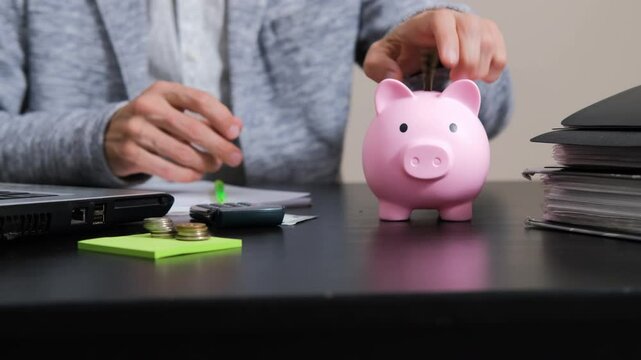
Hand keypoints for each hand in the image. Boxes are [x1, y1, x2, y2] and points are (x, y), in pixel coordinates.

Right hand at [105, 81, 242, 181]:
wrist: (110, 133)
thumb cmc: (152, 120)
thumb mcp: (176, 109)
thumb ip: (206, 116)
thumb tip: (236, 126)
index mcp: (164, 91)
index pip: (199, 99)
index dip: (221, 117)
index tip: (234, 132)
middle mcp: (148, 106)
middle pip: (193, 128)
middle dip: (219, 146)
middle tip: (234, 157)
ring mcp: (136, 129)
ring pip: (181, 151)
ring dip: (203, 162)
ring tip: (212, 165)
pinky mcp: (129, 152)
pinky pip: (166, 169)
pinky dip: (186, 174)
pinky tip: (195, 174)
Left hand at [364, 9, 506, 82]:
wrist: (421, 49)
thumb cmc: (401, 52)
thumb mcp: (380, 58)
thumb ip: (378, 65)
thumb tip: (394, 75)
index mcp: (428, 20)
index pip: (442, 22)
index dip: (449, 40)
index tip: (449, 63)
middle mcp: (456, 19)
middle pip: (471, 30)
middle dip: (468, 59)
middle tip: (457, 80)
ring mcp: (476, 28)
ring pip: (489, 42)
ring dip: (480, 67)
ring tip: (463, 81)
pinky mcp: (489, 41)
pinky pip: (500, 56)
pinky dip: (492, 71)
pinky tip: (476, 80)